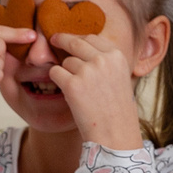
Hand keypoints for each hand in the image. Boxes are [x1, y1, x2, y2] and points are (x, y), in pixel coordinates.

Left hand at [43, 30, 145, 151]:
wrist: (115, 134)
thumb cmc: (117, 110)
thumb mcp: (120, 78)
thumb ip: (105, 61)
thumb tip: (82, 46)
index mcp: (117, 56)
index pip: (92, 38)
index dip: (79, 38)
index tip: (70, 39)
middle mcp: (103, 60)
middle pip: (75, 42)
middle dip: (62, 40)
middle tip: (53, 40)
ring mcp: (87, 71)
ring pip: (65, 61)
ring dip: (65, 71)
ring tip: (77, 90)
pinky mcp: (72, 84)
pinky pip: (55, 72)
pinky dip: (57, 81)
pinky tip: (68, 93)